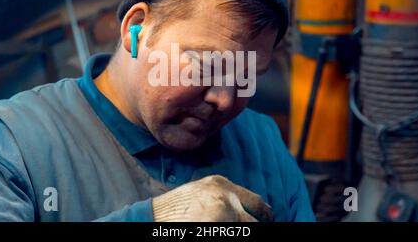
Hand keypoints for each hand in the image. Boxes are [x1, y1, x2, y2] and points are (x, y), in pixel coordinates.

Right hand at [152, 175, 273, 221]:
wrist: (150, 218)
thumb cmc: (173, 209)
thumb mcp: (200, 191)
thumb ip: (224, 195)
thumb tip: (254, 210)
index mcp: (221, 185)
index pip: (257, 203)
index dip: (264, 216)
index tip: (267, 221)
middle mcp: (224, 198)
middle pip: (255, 222)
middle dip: (254, 227)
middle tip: (251, 227)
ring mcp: (221, 215)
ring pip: (246, 229)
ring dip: (241, 228)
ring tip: (221, 226)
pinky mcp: (216, 228)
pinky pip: (235, 231)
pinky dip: (229, 232)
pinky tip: (213, 229)